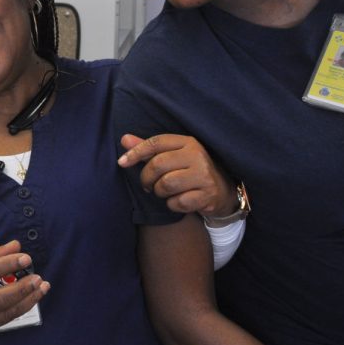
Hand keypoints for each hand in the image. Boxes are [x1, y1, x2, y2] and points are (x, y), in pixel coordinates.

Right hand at [0, 240, 48, 331]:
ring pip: (5, 312)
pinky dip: (21, 308)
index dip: (6, 264)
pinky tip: (31, 298)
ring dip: (27, 300)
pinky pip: (5, 319)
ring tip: (42, 287)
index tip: (25, 257)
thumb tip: (16, 246)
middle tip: (38, 278)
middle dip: (22, 288)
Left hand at [118, 134, 235, 216]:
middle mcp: (197, 155)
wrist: (221, 190)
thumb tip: (124, 139)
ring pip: (166, 184)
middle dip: (146, 178)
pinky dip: (172, 205)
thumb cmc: (190, 170)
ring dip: (159, 192)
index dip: (135, 152)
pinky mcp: (207, 195)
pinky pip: (177, 202)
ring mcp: (204, 175)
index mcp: (188, 142)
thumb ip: (149, 149)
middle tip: (148, 185)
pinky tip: (177, 201)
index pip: (156, 143)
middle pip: (157, 165)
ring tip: (164, 192)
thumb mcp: (173, 156)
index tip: (121, 162)